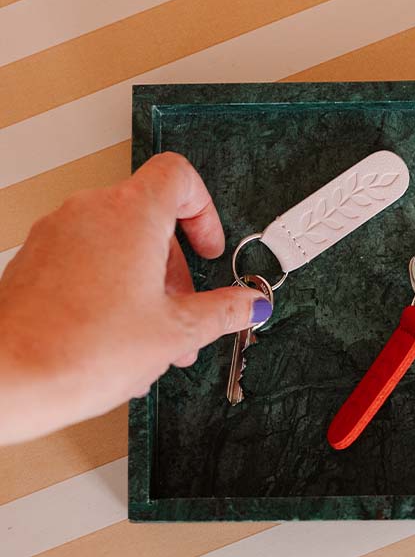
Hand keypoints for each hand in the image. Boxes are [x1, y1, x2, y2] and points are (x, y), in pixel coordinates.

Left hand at [0, 153, 271, 444]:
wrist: (8, 380)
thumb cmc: (78, 351)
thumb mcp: (176, 332)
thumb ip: (223, 311)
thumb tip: (248, 303)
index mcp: (130, 215)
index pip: (178, 176)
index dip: (204, 211)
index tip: (209, 248)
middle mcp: (89, 213)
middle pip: (151, 218)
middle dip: (177, 267)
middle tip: (186, 308)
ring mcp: (57, 235)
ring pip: (119, 243)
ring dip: (146, 283)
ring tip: (154, 333)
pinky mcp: (37, 261)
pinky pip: (88, 261)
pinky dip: (112, 288)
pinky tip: (119, 337)